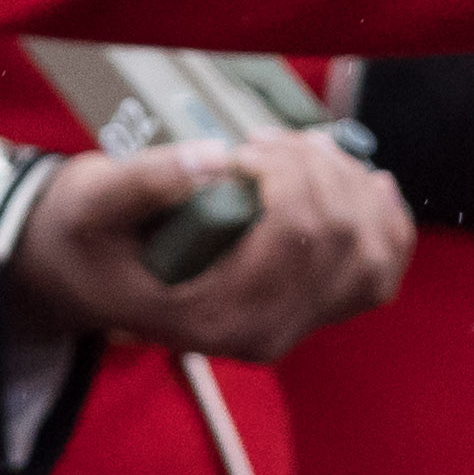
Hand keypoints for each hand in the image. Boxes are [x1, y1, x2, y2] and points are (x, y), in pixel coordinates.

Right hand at [12, 131, 411, 359]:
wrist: (89, 273)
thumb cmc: (88, 236)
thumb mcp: (91, 204)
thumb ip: (145, 182)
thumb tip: (216, 158)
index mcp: (214, 319)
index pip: (297, 237)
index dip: (286, 173)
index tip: (244, 147)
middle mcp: (265, 334)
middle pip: (341, 237)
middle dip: (316, 169)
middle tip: (265, 141)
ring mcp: (296, 323)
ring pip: (372, 251)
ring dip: (349, 185)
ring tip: (301, 152)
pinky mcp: (314, 305)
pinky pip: (381, 270)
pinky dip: (386, 221)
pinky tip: (369, 182)